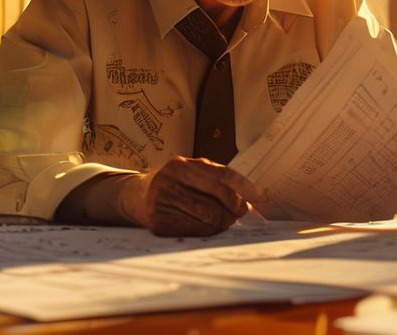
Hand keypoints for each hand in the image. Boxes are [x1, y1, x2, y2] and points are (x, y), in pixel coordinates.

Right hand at [121, 156, 253, 236]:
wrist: (134, 197)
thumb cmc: (172, 185)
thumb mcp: (190, 174)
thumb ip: (216, 182)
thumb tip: (251, 203)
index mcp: (181, 164)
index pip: (221, 174)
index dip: (244, 185)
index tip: (261, 196)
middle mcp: (170, 179)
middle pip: (218, 197)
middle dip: (235, 208)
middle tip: (240, 213)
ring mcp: (162, 201)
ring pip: (209, 217)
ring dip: (223, 222)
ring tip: (223, 220)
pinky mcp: (159, 222)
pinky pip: (195, 230)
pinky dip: (208, 231)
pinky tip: (206, 227)